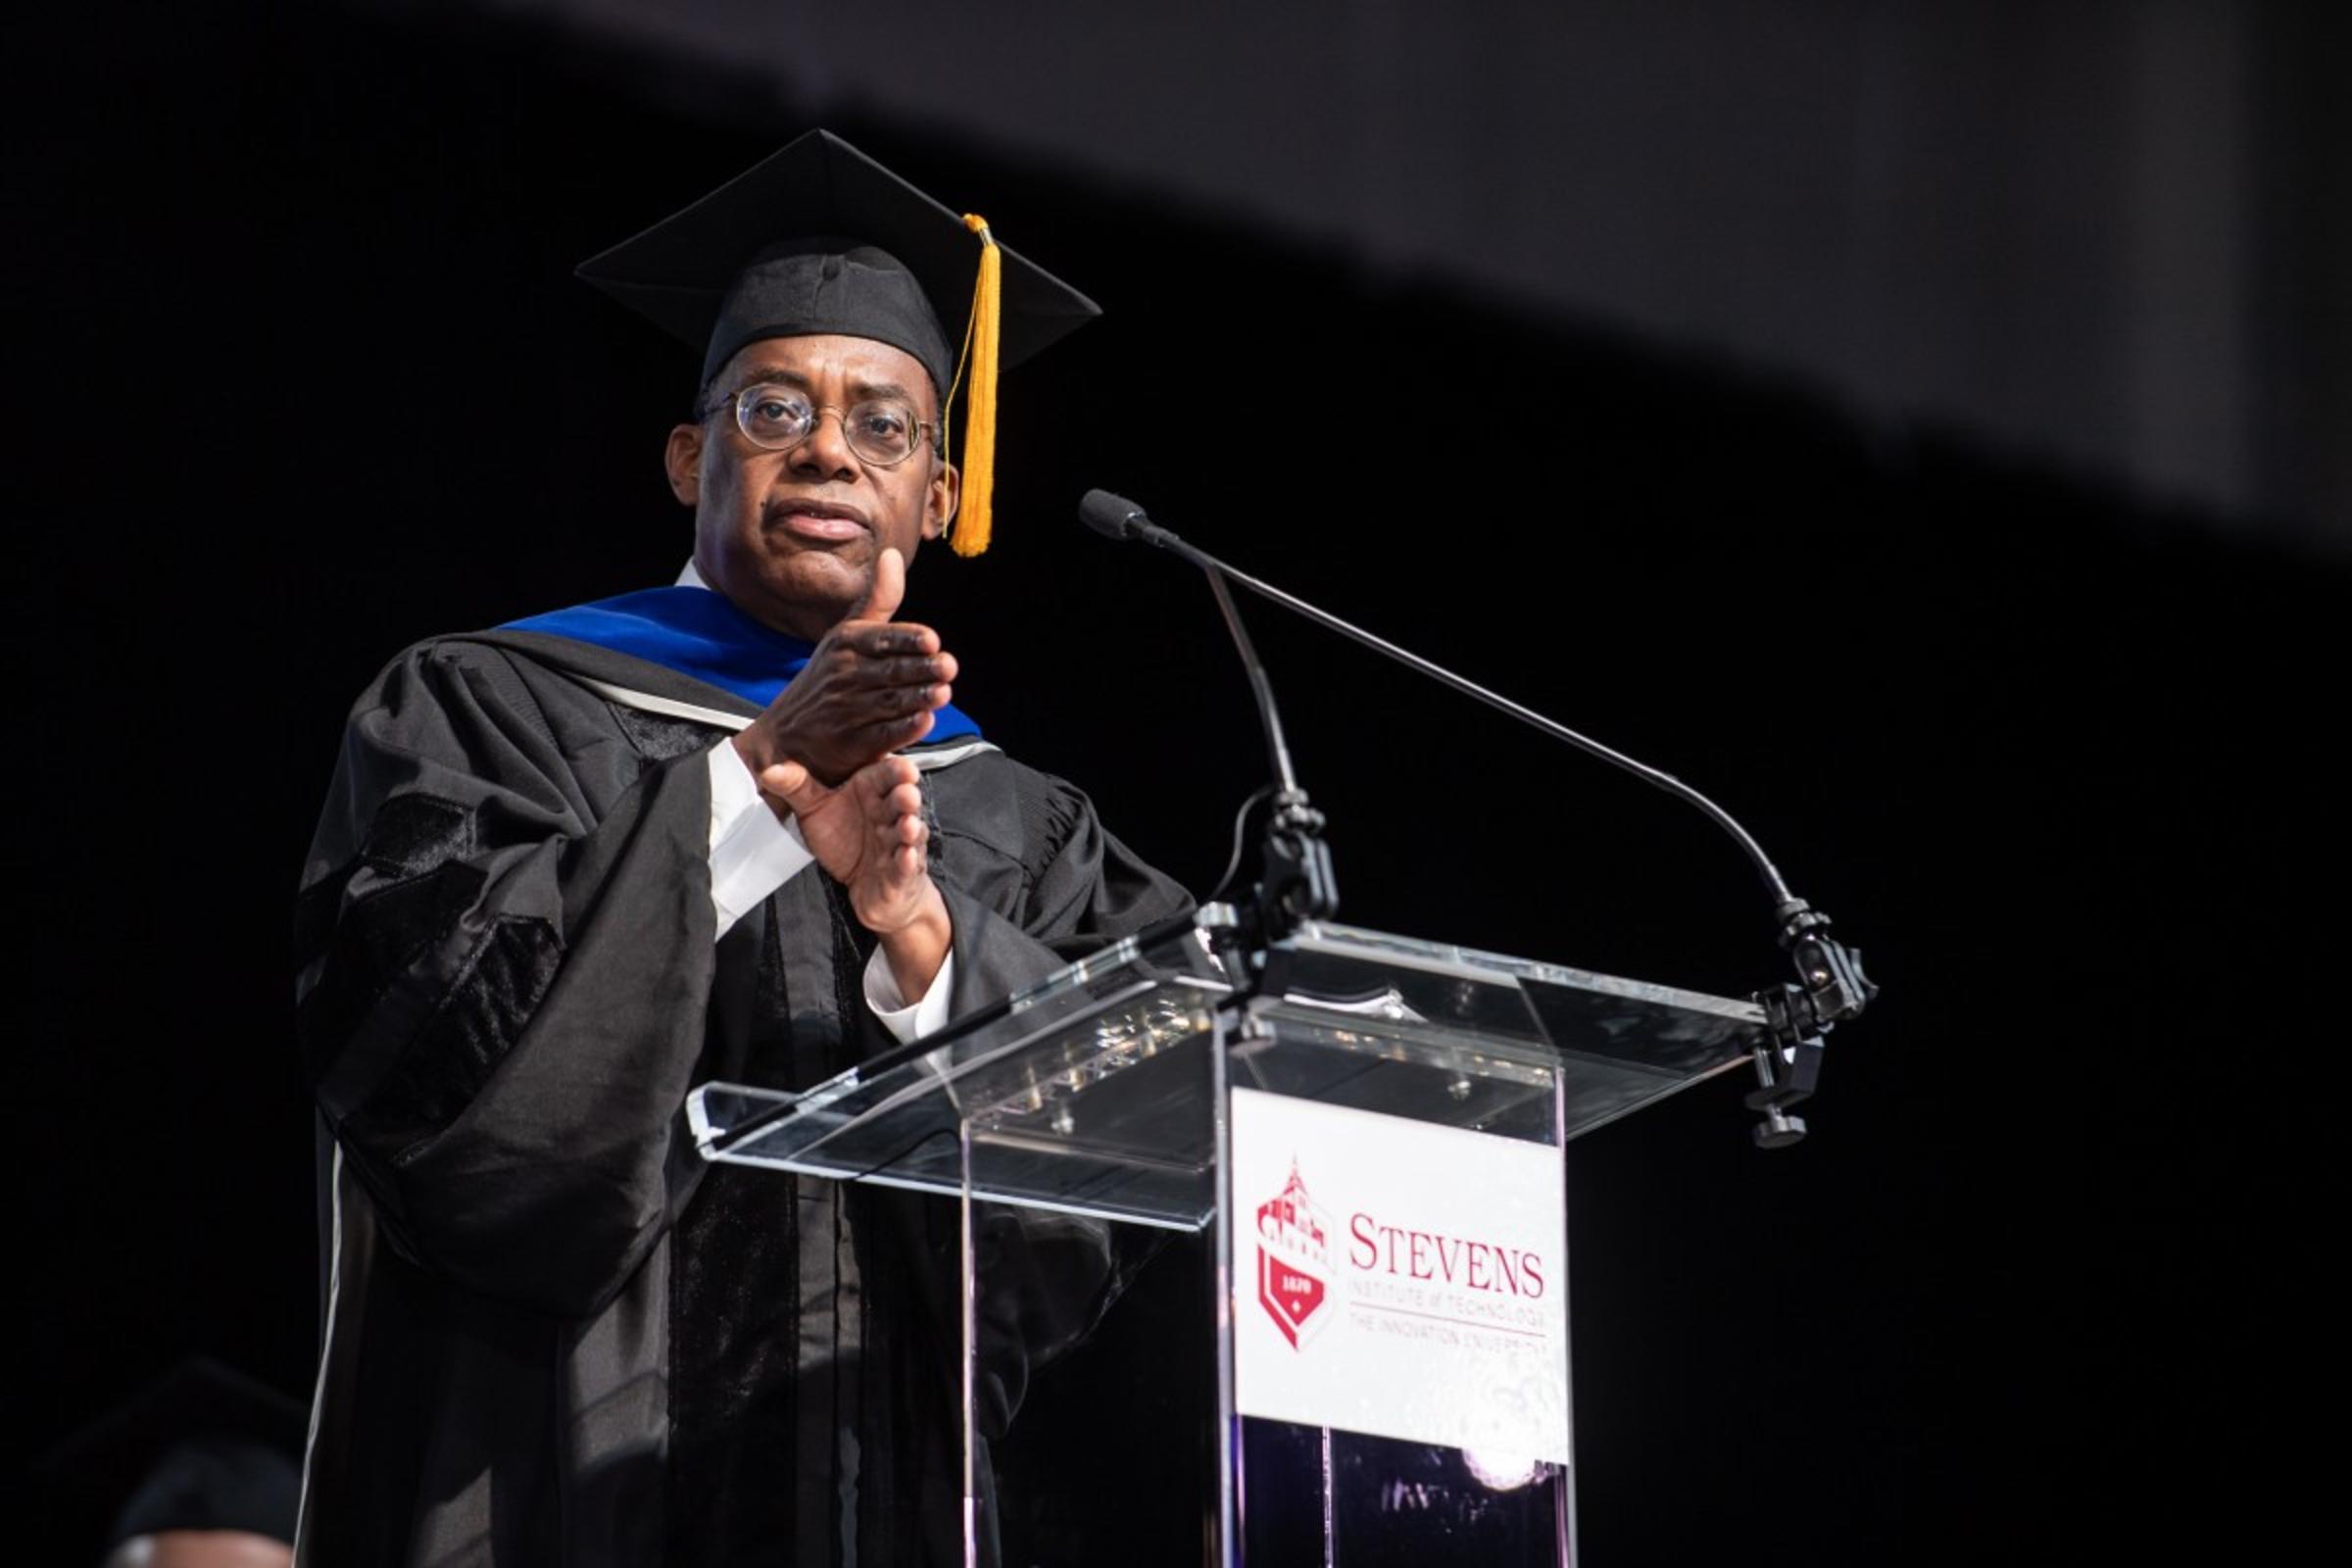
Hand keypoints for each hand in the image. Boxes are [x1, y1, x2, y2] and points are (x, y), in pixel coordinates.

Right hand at [733, 548, 957, 786]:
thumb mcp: (848, 634)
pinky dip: (903, 729)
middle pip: (890, 670)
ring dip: (918, 697)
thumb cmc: (830, 676)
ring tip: (943, 692)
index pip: (882, 639)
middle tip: (948, 666)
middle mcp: (843, 673)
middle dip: (921, 669)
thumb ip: (879, 599)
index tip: (932, 641)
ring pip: (889, 701)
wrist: (787, 734)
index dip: (907, 641)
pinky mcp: (850, 742)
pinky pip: (881, 734)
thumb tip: (894, 554)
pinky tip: (924, 721)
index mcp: (846, 642)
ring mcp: (845, 709)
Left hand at [759, 753, 951, 1000]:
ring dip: (910, 828)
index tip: (903, 767)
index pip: (889, 775)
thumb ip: (796, 787)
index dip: (898, 771)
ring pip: (909, 832)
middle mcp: (890, 815)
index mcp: (874, 792)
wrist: (862, 885)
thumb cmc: (844, 839)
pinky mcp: (900, 872)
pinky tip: (907, 856)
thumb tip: (769, 769)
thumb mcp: (815, 809)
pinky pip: (906, 866)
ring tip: (907, 825)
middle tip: (906, 793)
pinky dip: (908, 862)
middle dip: (906, 798)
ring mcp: (898, 843)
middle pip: (903, 803)